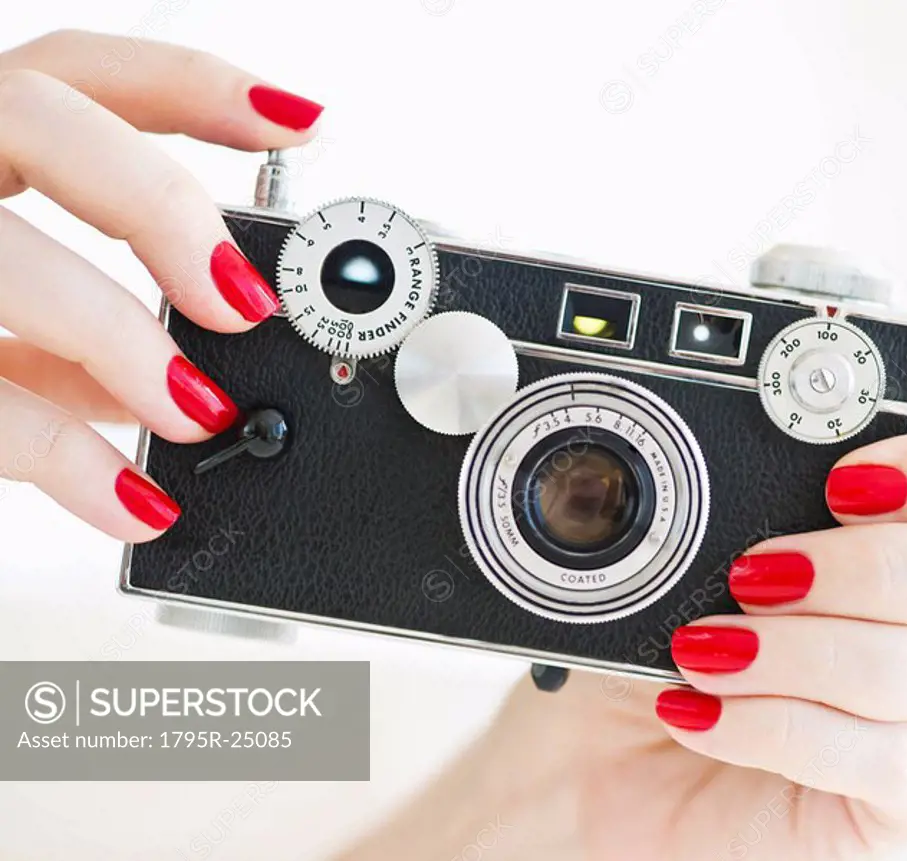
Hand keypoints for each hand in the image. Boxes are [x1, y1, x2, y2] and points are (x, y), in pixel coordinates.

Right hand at [0, 29, 322, 538]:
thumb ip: (76, 327)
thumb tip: (192, 377)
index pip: (79, 71)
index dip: (194, 86)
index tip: (299, 125)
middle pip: (40, 118)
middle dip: (160, 203)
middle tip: (242, 303)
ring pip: (4, 256)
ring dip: (123, 341)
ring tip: (198, 413)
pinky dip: (65, 456)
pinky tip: (135, 501)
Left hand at [343, 355, 906, 860]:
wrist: (612, 751)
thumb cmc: (664, 629)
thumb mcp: (694, 539)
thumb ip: (752, 474)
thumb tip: (768, 386)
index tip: (845, 479)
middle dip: (866, 561)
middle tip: (754, 571)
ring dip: (809, 647)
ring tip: (705, 645)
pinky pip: (889, 762)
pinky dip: (780, 724)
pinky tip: (702, 709)